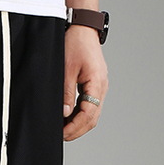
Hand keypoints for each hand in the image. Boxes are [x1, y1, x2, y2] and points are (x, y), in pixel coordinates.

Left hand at [62, 25, 108, 140]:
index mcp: (97, 83)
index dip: (75, 127)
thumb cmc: (74, 44)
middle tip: (62, 137)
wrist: (82, 28)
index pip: (88, 114)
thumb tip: (65, 113)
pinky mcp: (95, 84)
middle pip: (93, 118)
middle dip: (78, 130)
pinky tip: (69, 117)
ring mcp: (100, 86)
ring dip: (79, 123)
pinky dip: (81, 114)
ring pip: (92, 113)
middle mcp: (102, 87)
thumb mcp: (66, 69)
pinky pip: (90, 104)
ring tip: (64, 129)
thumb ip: (66, 93)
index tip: (62, 134)